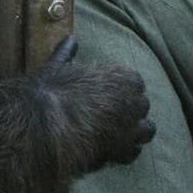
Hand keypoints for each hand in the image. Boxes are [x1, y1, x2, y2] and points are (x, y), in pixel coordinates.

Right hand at [37, 35, 156, 171]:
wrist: (46, 127)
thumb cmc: (51, 95)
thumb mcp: (58, 68)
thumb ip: (68, 54)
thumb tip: (70, 39)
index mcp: (125, 78)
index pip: (135, 83)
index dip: (121, 92)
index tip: (108, 97)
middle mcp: (135, 101)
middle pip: (142, 106)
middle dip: (129, 112)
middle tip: (109, 119)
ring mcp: (132, 127)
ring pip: (146, 130)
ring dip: (134, 133)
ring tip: (116, 137)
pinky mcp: (123, 150)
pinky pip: (133, 152)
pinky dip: (123, 153)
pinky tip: (109, 153)